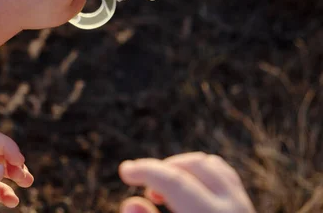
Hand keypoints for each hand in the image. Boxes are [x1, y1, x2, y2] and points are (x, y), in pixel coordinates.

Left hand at [0, 130, 33, 207]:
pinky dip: (4, 194)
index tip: (19, 162)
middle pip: (2, 155)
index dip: (10, 150)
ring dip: (15, 177)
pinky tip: (13, 201)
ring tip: (28, 182)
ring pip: (0, 172)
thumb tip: (0, 170)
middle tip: (25, 176)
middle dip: (15, 164)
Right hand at [119, 152, 255, 212]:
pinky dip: (200, 172)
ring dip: (180, 169)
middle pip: (191, 166)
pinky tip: (186, 188)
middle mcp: (234, 208)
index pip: (175, 181)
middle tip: (146, 192)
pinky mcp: (248, 205)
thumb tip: (129, 202)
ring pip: (208, 164)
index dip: (145, 170)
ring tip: (163, 193)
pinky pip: (223, 173)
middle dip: (162, 170)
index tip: (125, 170)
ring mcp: (245, 205)